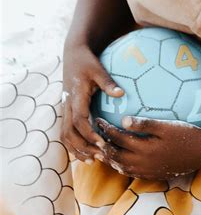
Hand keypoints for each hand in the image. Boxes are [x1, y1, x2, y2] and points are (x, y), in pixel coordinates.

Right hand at [61, 43, 123, 162]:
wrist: (73, 55)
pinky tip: (85, 153)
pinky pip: (65, 131)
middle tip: (100, 156)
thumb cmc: (88, 62)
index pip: (80, 120)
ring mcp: (65, 108)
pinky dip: (73, 144)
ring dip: (76, 149)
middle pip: (70, 132)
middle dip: (83, 147)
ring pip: (65, 135)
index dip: (90, 134)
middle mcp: (68, 104)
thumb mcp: (98, 69)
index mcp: (76, 96)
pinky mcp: (66, 110)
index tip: (103, 143)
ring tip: (92, 160)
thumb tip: (122, 94)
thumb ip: (108, 82)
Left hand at [94, 116, 200, 179]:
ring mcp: (148, 171)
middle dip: (102, 146)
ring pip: (121, 167)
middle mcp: (142, 162)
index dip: (105, 129)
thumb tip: (123, 119)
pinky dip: (122, 167)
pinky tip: (121, 161)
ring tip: (102, 150)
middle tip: (94, 136)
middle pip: (115, 156)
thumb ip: (144, 123)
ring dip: (110, 159)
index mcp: (144, 148)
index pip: (117, 139)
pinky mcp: (153, 175)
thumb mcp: (166, 125)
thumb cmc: (185, 134)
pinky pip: (132, 173)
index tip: (97, 120)